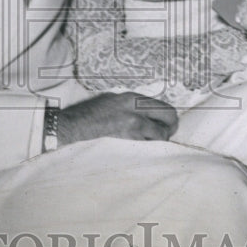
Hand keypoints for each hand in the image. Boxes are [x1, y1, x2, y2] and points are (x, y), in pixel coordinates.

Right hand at [57, 92, 177, 144]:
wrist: (76, 125)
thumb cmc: (93, 112)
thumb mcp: (116, 99)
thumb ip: (135, 105)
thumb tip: (153, 113)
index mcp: (134, 98)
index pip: (166, 108)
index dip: (171, 118)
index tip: (169, 124)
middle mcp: (136, 111)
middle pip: (169, 121)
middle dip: (170, 129)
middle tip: (165, 134)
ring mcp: (132, 128)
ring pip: (159, 137)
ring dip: (157, 141)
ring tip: (147, 142)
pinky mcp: (127, 142)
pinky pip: (146, 147)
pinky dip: (146, 148)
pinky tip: (137, 148)